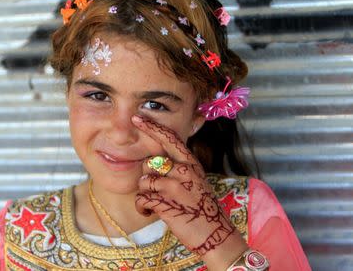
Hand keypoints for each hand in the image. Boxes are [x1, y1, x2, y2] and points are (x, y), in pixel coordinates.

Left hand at [132, 114, 243, 259]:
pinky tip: (150, 212)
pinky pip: (141, 198)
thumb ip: (180, 168)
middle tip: (158, 191)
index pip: (169, 139)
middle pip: (149, 162)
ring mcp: (174, 186)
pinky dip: (142, 207)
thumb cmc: (203, 209)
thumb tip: (156, 162)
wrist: (216, 235)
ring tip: (156, 204)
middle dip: (147, 176)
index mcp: (191, 163)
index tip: (137, 117)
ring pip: (143, 180)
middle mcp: (183, 171)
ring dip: (145, 194)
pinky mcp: (165, 203)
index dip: (151, 127)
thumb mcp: (197, 181)